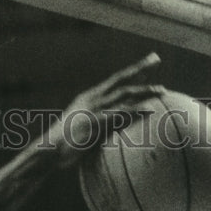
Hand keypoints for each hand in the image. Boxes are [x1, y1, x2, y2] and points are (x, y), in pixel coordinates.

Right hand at [49, 52, 164, 167]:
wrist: (49, 151)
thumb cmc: (63, 145)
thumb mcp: (78, 128)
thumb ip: (94, 124)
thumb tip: (107, 130)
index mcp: (88, 97)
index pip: (114, 80)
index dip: (131, 71)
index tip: (147, 65)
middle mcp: (92, 99)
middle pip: (121, 80)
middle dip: (140, 68)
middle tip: (157, 59)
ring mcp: (95, 110)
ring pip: (125, 95)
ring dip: (145, 91)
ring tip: (162, 90)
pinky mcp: (96, 123)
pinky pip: (121, 115)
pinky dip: (137, 111)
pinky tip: (151, 110)